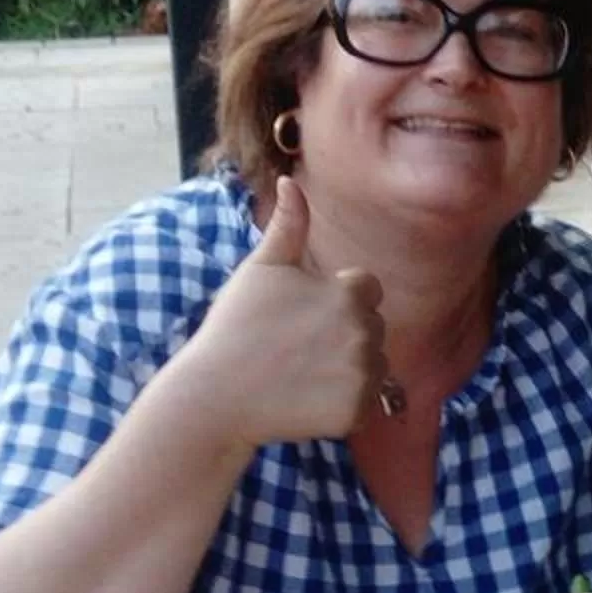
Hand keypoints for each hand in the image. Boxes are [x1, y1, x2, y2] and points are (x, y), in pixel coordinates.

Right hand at [177, 176, 388, 445]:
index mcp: (349, 290)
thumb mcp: (261, 268)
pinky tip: (306, 401)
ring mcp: (363, 373)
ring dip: (348, 371)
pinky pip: (367, 405)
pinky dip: (344, 406)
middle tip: (295, 350)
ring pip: (374, 367)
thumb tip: (290, 181)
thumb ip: (288, 226)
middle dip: (343, 337)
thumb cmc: (236, 327)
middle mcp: (364, 330)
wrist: (216, 395)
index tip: (301, 318)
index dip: (335, 303)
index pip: (366, 291)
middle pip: (372, 330)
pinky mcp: (357, 411)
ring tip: (300, 375)